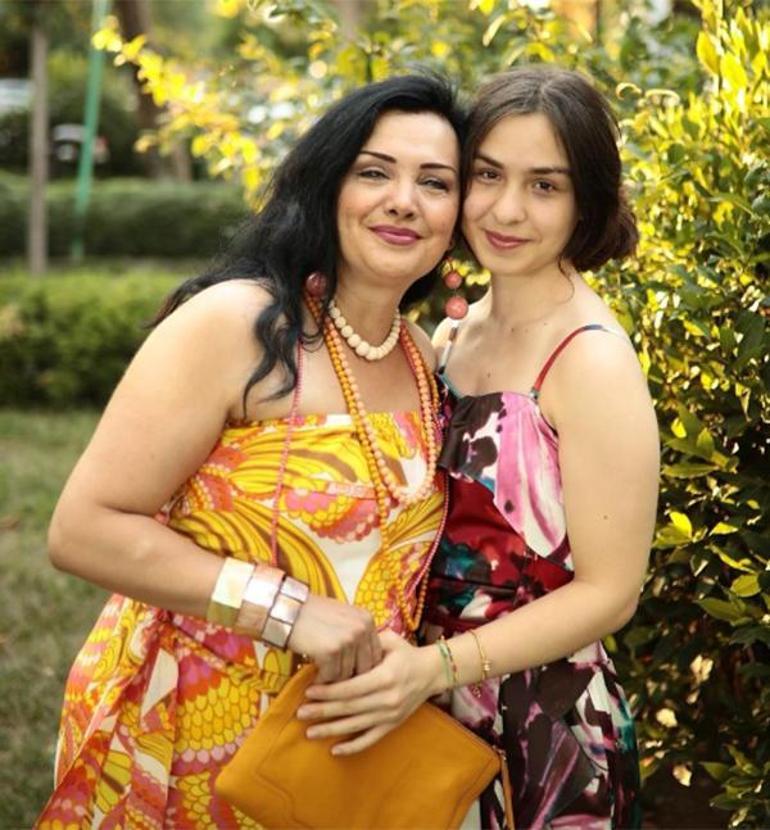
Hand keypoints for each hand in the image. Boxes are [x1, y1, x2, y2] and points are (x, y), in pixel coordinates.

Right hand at [288, 594, 381, 682]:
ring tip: (323, 680)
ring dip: (334, 679)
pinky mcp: (332, 650)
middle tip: (338, 686)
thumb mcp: (343, 618)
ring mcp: (348, 639)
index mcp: (367, 619)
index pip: (375, 655)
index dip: (363, 669)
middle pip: (365, 667)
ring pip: (347, 674)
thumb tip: (368, 666)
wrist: (286, 609)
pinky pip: (332, 676)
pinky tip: (314, 678)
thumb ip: (357, 635)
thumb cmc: (312, 615)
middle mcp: (361, 628)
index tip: (352, 678)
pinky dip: (322, 680)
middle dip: (351, 678)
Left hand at [295, 630, 444, 754]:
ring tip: (309, 732)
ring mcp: (390, 715)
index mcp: (385, 676)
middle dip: (323, 711)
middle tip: (300, 713)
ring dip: (331, 730)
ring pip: (356, 726)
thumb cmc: (406, 654)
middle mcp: (388, 699)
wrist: (432, 672)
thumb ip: (366, 643)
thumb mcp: (389, 641)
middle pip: (349, 708)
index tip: (309, 692)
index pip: (351, 687)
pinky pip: (370, 739)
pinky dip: (352, 747)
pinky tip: (334, 750)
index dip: (329, 691)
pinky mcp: (393, 725)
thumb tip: (340, 645)